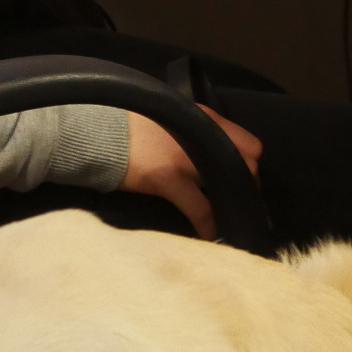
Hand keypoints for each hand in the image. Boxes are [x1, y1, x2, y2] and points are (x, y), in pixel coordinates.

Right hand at [122, 107, 262, 239]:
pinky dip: (208, 225)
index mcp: (206, 119)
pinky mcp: (169, 179)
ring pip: (228, 187)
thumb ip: (194, 130)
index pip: (250, 145)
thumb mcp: (173, 116)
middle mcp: (203, 136)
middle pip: (247, 167)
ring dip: (236, 208)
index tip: (245, 179)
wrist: (99, 129)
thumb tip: (208, 149)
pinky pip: (200, 209)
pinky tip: (210, 235)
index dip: (251, 165)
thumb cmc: (131, 123)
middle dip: (248, 189)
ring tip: (240, 225)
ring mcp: (187, 159)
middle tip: (244, 206)